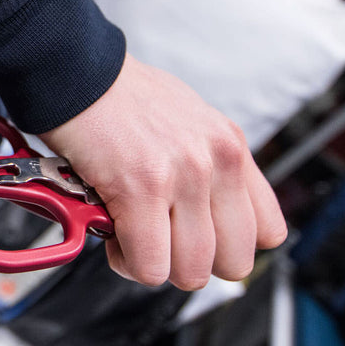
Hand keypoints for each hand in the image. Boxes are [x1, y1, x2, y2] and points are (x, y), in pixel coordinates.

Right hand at [40, 53, 287, 289]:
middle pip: (233, 262)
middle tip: (159, 242)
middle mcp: (216, 162)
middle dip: (190, 264)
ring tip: (130, 237)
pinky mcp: (143, 189)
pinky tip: (112, 233)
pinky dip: (127, 261)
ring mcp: (184, 177)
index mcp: (230, 147)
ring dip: (156, 265)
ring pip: (191, 271)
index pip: (268, 232)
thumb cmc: (117, 99)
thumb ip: (202, 165)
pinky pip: (149, 264)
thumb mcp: (185, 123)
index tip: (196, 238)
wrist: (76, 74)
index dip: (227, 246)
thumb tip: (196, 213)